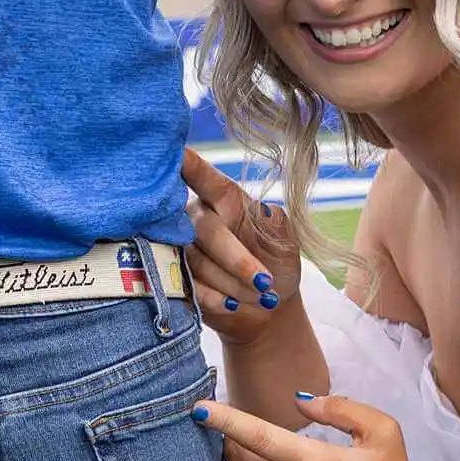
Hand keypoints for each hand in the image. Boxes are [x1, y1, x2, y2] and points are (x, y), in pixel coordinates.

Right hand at [181, 147, 300, 345]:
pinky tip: (232, 304)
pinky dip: (215, 299)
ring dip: (232, 283)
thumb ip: (271, 221)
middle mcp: (195, 217)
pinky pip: (188, 286)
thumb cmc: (277, 265)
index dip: (187, 163)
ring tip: (256, 294)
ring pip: (196, 261)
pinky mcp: (174, 277)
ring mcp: (181, 247)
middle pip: (205, 230)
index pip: (201, 175)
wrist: (266, 309)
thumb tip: (259, 210)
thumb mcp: (285, 240)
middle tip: (265, 283)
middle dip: (238, 260)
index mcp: (223, 199)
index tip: (176, 151)